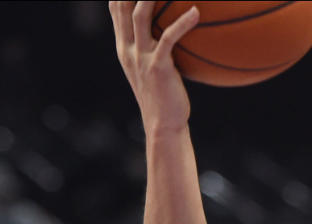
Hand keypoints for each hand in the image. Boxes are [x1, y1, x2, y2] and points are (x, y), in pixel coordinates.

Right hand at [109, 1, 199, 134]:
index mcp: (124, 46)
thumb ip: (156, 48)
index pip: (115, 9)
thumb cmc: (165, 97)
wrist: (163, 124)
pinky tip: (196, 12)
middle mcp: (127, 48)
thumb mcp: (154, 69)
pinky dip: (182, 23)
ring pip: (139, 16)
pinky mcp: (157, 66)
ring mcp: (140, 57)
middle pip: (122, 6)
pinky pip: (168, 38)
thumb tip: (172, 32)